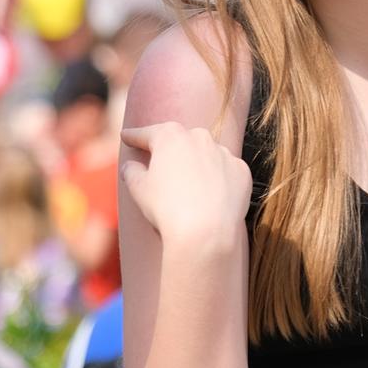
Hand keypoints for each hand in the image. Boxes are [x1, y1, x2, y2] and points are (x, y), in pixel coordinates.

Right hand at [119, 122, 251, 248]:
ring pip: (205, 153)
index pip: (147, 134)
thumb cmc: (167, 208)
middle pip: (180, 139)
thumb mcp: (138, 189)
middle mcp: (199, 137)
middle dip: (169, 148)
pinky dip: (217, 178)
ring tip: (188, 186)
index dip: (134, 136)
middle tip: (159, 162)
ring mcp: (224, 153)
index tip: (126, 137)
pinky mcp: (241, 171)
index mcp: (170, 136)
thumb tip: (132, 166)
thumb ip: (132, 171)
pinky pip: (224, 170)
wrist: (206, 233)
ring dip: (195, 163)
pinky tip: (209, 195)